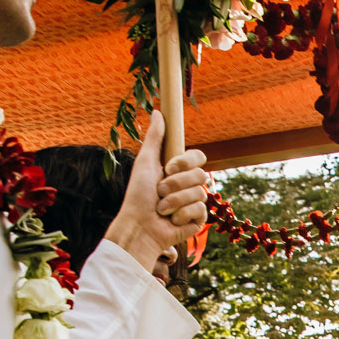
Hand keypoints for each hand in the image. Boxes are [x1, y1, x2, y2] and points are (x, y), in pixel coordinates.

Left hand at [102, 110, 209, 275]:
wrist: (139, 226)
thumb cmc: (138, 196)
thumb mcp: (145, 162)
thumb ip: (155, 137)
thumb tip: (158, 112)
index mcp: (179, 170)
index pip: (199, 157)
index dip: (187, 162)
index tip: (169, 167)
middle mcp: (188, 185)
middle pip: (200, 175)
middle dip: (176, 184)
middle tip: (159, 191)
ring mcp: (194, 203)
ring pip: (199, 193)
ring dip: (175, 201)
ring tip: (161, 209)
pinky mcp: (198, 220)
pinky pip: (200, 210)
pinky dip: (181, 214)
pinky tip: (171, 220)